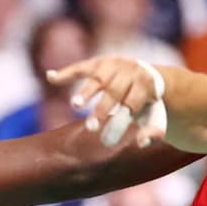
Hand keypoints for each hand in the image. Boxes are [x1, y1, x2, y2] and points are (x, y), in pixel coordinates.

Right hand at [46, 56, 161, 145]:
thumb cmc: (148, 103)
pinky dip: (65, 73)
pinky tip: (50, 77)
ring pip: (97, 78)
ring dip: (86, 92)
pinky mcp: (97, 63)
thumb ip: (153, 131)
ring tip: (75, 105)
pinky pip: (80, 68)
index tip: (109, 140)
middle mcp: (130, 70)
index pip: (133, 102)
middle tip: (91, 128)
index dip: (121, 120)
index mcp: (147, 84)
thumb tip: (141, 142)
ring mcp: (112, 65)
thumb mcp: (155, 116)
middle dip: (102, 109)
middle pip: (115, 91)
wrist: (148, 76)